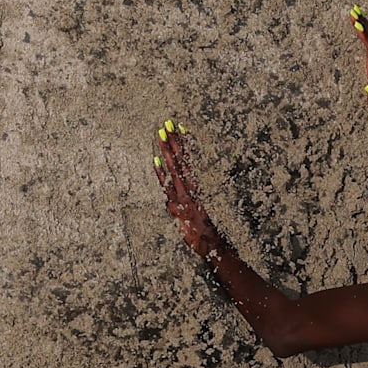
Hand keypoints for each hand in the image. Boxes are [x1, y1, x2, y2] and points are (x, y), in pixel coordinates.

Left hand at [153, 120, 222, 258]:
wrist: (213, 243)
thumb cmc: (209, 229)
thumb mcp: (199, 212)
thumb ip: (186, 203)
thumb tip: (172, 200)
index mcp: (196, 186)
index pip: (188, 160)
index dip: (182, 144)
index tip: (178, 129)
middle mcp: (190, 187)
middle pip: (180, 159)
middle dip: (173, 141)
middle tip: (167, 124)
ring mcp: (183, 195)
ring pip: (175, 168)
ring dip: (167, 150)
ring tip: (161, 133)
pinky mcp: (178, 205)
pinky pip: (167, 186)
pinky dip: (161, 174)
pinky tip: (155, 160)